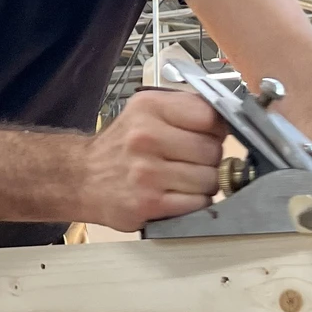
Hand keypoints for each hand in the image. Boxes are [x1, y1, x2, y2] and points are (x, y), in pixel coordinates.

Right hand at [81, 88, 226, 231]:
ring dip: (202, 184)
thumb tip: (228, 120)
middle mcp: (146, 136)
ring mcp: (147, 171)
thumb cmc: (121, 146)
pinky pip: (198, 204)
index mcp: (149, 107)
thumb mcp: (145, 111)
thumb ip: (184, 109)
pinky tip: (176, 195)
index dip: (216, 129)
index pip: (209, 116)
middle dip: (208, 159)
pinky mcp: (149, 203)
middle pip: (212, 151)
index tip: (209, 135)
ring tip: (181, 179)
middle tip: (189, 161)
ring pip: (209, 180)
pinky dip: (194, 203)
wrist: (82, 177)